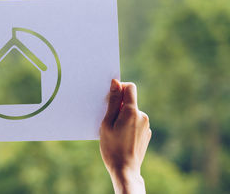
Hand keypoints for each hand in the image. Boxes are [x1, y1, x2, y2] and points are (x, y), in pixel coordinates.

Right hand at [99, 79, 150, 193]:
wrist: (125, 170)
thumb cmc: (112, 147)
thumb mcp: (107, 123)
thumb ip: (112, 102)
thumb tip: (116, 83)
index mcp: (132, 111)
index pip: (130, 87)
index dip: (120, 88)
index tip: (110, 97)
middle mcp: (142, 116)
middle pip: (129, 101)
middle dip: (118, 106)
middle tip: (108, 120)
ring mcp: (146, 125)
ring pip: (131, 113)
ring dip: (122, 117)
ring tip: (114, 131)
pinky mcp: (146, 134)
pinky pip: (135, 123)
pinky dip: (127, 125)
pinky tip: (121, 137)